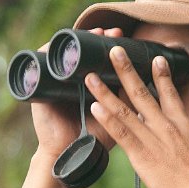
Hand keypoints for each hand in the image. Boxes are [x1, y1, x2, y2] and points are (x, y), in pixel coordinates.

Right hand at [30, 28, 119, 159]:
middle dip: (99, 37)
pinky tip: (56, 41)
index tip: (124, 36)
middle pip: (85, 50)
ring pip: (66, 53)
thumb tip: (149, 85)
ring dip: (78, 39)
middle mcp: (73, 81)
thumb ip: (129, 103)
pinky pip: (39, 64)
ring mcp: (56, 83)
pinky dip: (46, 49)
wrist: (69, 156)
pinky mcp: (39, 89)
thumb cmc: (93, 140)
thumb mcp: (117, 118)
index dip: (111, 46)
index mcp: (91, 86)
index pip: (99, 58)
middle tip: (113, 31)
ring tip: (94, 31)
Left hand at [85, 46, 188, 187]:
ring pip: (124, 109)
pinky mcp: (141, 154)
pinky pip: (121, 132)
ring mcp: (151, 138)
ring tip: (91, 77)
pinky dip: (107, 119)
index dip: (161, 74)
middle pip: (142, 92)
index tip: (154, 58)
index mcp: (181, 122)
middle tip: (114, 51)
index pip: (170, 92)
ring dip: (106, 91)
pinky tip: (95, 106)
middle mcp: (165, 125)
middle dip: (126, 70)